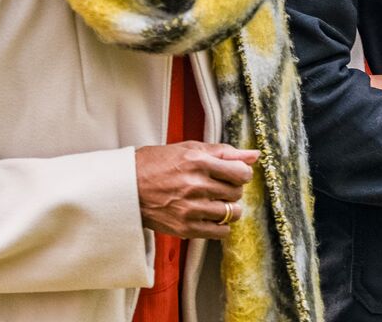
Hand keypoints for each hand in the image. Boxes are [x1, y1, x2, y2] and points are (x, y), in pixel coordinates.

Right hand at [135, 141, 258, 240]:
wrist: (127, 187)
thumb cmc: (158, 163)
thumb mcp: (190, 148)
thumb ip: (224, 152)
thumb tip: (255, 155)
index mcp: (198, 161)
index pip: (241, 172)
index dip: (242, 173)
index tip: (235, 174)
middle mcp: (196, 185)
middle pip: (237, 193)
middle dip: (233, 189)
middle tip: (220, 186)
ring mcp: (190, 209)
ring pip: (232, 213)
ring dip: (230, 208)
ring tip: (216, 202)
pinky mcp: (185, 228)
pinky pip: (220, 232)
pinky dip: (221, 225)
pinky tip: (211, 216)